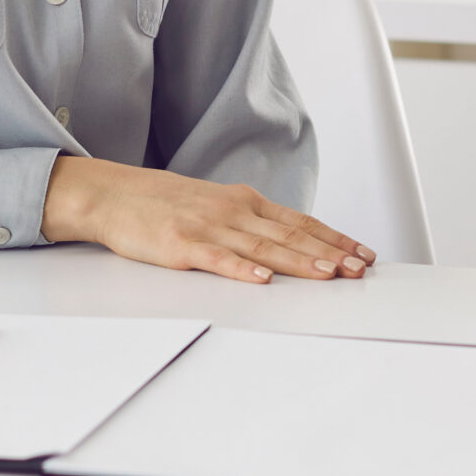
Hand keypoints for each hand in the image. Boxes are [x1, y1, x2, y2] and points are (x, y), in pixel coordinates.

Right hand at [41, 156, 374, 284]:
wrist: (113, 195)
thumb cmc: (163, 204)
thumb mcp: (215, 205)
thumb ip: (249, 223)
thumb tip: (289, 243)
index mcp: (243, 202)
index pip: (299, 221)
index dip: (333, 237)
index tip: (362, 252)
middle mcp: (232, 212)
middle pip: (290, 235)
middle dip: (330, 252)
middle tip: (360, 267)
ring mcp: (208, 228)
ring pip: (263, 248)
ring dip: (299, 262)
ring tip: (329, 274)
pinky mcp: (181, 246)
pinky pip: (217, 260)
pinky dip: (242, 269)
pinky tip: (263, 279)